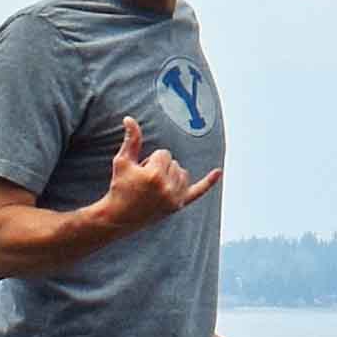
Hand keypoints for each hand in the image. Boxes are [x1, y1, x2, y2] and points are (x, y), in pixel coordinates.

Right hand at [86, 117, 211, 232]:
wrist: (118, 217)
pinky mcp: (178, 205)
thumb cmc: (119, 188)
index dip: (150, 160)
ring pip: (183, 173)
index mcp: (155, 176)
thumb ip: (131, 139)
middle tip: (144, 182)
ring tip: (153, 187)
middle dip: (159, 168)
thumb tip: (129, 119)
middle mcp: (168, 188)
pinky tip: (218, 172)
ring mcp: (175, 199)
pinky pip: (198, 191)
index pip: (163, 153)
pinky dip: (208, 182)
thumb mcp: (122, 161)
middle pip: (174, 162)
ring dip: (171, 175)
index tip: (140, 172)